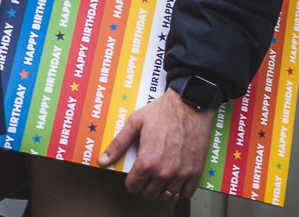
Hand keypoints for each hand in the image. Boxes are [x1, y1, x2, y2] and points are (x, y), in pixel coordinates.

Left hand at [98, 87, 215, 199]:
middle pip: (149, 194)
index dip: (131, 182)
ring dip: (162, 189)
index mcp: (146, 162)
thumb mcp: (135, 122)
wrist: (190, 102)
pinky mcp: (196, 170)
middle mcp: (163, 172)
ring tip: (161, 178)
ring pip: (167, 196)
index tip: (135, 175)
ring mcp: (181, 173)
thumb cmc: (163, 111)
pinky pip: (187, 193)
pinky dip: (181, 190)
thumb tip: (103, 161)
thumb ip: (118, 144)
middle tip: (148, 176)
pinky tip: (177, 181)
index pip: (133, 187)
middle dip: (145, 186)